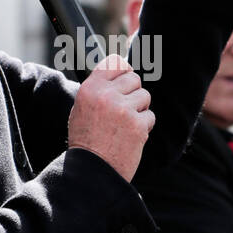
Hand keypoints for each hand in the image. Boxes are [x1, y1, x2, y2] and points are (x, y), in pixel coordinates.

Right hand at [67, 54, 154, 181]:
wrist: (93, 170)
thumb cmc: (86, 140)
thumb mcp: (82, 108)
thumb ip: (99, 89)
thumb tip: (121, 71)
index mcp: (90, 88)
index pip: (116, 62)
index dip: (123, 71)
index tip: (124, 79)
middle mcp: (106, 95)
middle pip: (134, 78)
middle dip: (132, 93)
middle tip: (123, 109)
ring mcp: (123, 110)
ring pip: (145, 96)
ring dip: (139, 109)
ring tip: (125, 124)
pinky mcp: (138, 125)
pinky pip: (150, 116)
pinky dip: (144, 126)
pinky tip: (130, 136)